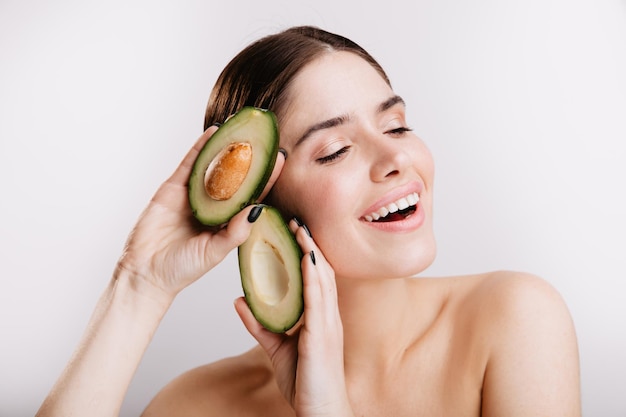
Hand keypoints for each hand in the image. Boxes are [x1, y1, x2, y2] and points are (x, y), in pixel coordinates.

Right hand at [114, 125, 284, 300]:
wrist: (146, 272)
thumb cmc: (182, 268)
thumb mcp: (214, 252)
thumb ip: (235, 232)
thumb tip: (257, 209)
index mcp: (228, 220)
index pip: (252, 194)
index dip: (266, 177)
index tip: (281, 158)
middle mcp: (214, 205)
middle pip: (236, 176)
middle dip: (250, 157)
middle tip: (265, 134)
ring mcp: (193, 194)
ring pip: (214, 165)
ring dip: (227, 145)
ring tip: (243, 126)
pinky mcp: (173, 188)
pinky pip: (190, 164)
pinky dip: (201, 147)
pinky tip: (214, 132)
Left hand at [235, 220, 353, 416]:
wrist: (321, 411)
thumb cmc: (306, 382)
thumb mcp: (276, 348)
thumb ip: (260, 324)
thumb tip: (240, 302)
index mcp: (319, 317)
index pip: (315, 277)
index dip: (306, 252)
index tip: (293, 230)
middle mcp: (327, 315)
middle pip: (321, 271)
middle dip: (309, 244)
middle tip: (295, 218)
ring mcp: (327, 324)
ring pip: (322, 279)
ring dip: (311, 252)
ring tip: (300, 228)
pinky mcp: (322, 335)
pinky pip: (318, 300)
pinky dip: (313, 276)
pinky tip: (307, 258)